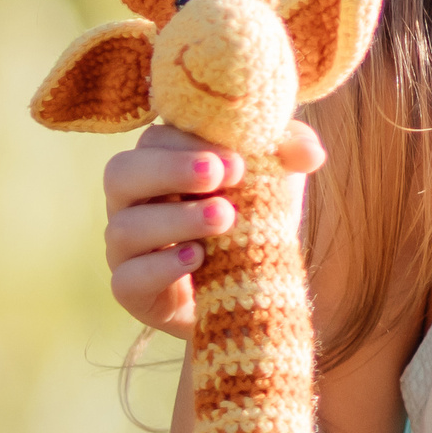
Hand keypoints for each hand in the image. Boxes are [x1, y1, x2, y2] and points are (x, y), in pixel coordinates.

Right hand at [102, 119, 326, 338]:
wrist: (246, 294)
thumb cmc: (252, 221)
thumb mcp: (274, 181)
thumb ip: (289, 153)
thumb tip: (310, 153)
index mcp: (158, 162)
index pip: (155, 138)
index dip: (190, 142)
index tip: (238, 160)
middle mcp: (131, 200)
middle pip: (121, 172)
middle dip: (170, 170)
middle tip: (222, 176)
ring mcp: (124, 247)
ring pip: (122, 227)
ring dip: (175, 219)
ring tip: (224, 219)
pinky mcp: (129, 290)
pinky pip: (126, 278)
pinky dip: (161, 266)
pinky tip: (196, 258)